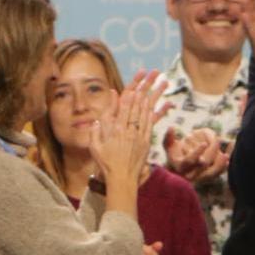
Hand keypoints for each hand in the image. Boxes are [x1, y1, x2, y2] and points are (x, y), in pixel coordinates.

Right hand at [89, 70, 166, 184]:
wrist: (122, 179)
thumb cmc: (106, 163)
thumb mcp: (95, 146)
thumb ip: (96, 129)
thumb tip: (97, 116)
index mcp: (115, 130)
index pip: (123, 108)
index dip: (130, 93)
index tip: (135, 82)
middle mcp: (128, 131)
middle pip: (136, 105)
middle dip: (145, 88)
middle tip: (151, 76)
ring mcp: (139, 136)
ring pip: (146, 112)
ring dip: (153, 96)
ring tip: (159, 84)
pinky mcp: (146, 142)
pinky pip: (151, 124)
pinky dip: (154, 112)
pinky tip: (158, 103)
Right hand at [163, 127, 228, 182]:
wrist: (180, 171)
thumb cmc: (174, 154)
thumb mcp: (168, 146)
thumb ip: (168, 137)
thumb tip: (172, 127)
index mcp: (181, 166)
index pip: (190, 160)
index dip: (197, 152)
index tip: (204, 143)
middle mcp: (191, 175)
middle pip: (204, 165)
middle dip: (211, 151)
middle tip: (217, 140)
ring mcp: (201, 178)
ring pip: (213, 172)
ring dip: (220, 161)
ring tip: (226, 151)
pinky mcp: (211, 177)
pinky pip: (220, 171)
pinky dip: (226, 162)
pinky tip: (231, 149)